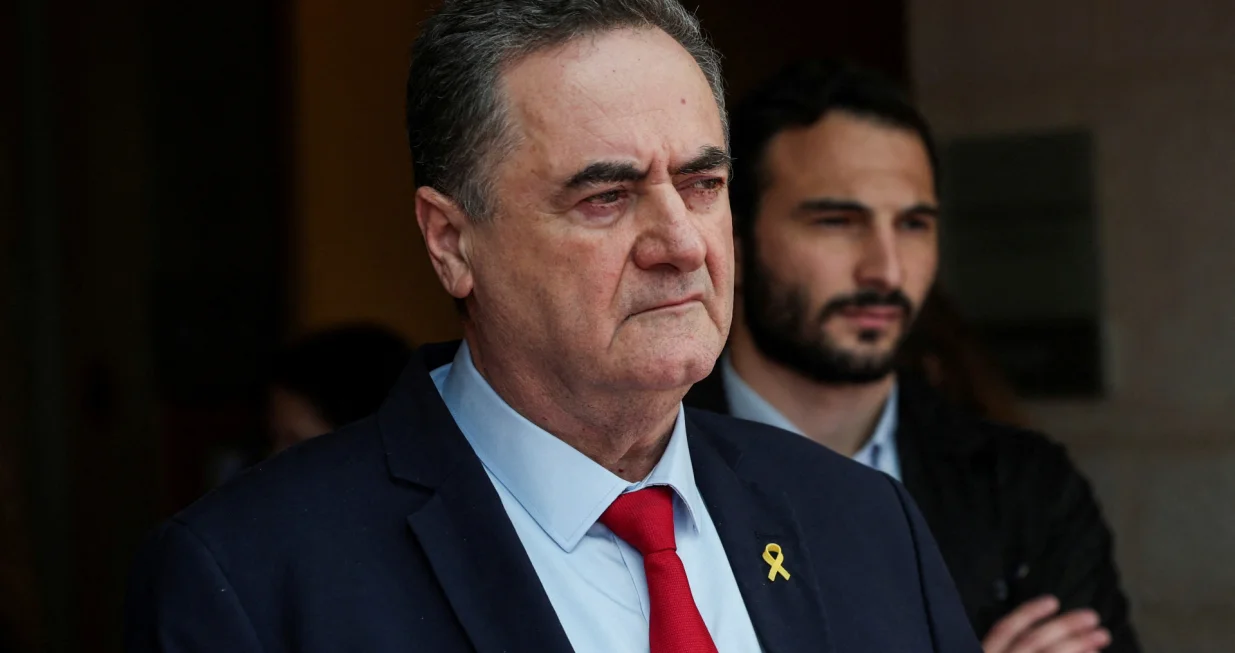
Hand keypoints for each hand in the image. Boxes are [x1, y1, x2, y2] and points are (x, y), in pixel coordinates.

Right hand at [983, 596, 1110, 652]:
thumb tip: (1040, 628)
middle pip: (1032, 641)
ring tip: (1101, 635)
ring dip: (1078, 644)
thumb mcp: (994, 650)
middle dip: (1064, 626)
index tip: (1051, 600)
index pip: (1005, 628)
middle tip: (1091, 616)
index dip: (1028, 612)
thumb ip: (1005, 643)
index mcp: (987, 652)